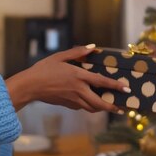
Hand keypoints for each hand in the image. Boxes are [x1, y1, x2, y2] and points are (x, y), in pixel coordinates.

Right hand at [6, 45, 128, 113]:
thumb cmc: (43, 69)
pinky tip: (90, 102)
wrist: (30, 86)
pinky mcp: (67, 105)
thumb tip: (92, 47)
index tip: (126, 88)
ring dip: (102, 108)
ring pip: (92, 108)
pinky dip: (89, 106)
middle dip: (112, 106)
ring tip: (110, 106)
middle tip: (121, 106)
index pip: (101, 82)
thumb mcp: (60, 57)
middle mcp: (78, 90)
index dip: (115, 85)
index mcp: (78, 76)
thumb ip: (77, 52)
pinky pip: (82, 107)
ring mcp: (73, 100)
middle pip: (99, 103)